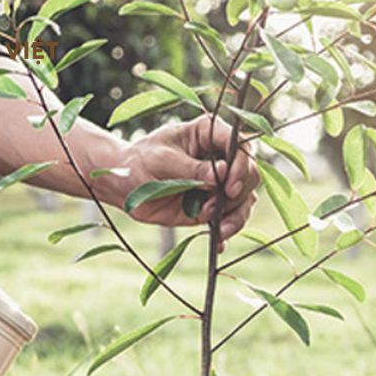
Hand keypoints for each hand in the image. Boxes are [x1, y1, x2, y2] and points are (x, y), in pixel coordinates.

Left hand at [119, 115, 258, 238]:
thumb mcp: (162, 160)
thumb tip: (221, 174)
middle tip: (215, 207)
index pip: (240, 145)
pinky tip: (218, 242)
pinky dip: (227, 231)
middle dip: (239, 194)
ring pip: (246, 199)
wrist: (124, 186)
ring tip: (219, 229)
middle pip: (250, 174)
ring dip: (236, 216)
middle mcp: (221, 157)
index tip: (228, 187)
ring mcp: (219, 183)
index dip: (241, 166)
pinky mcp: (214, 205)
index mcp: (209, 133)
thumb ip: (191, 169)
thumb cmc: (140, 161)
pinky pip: (231, 219)